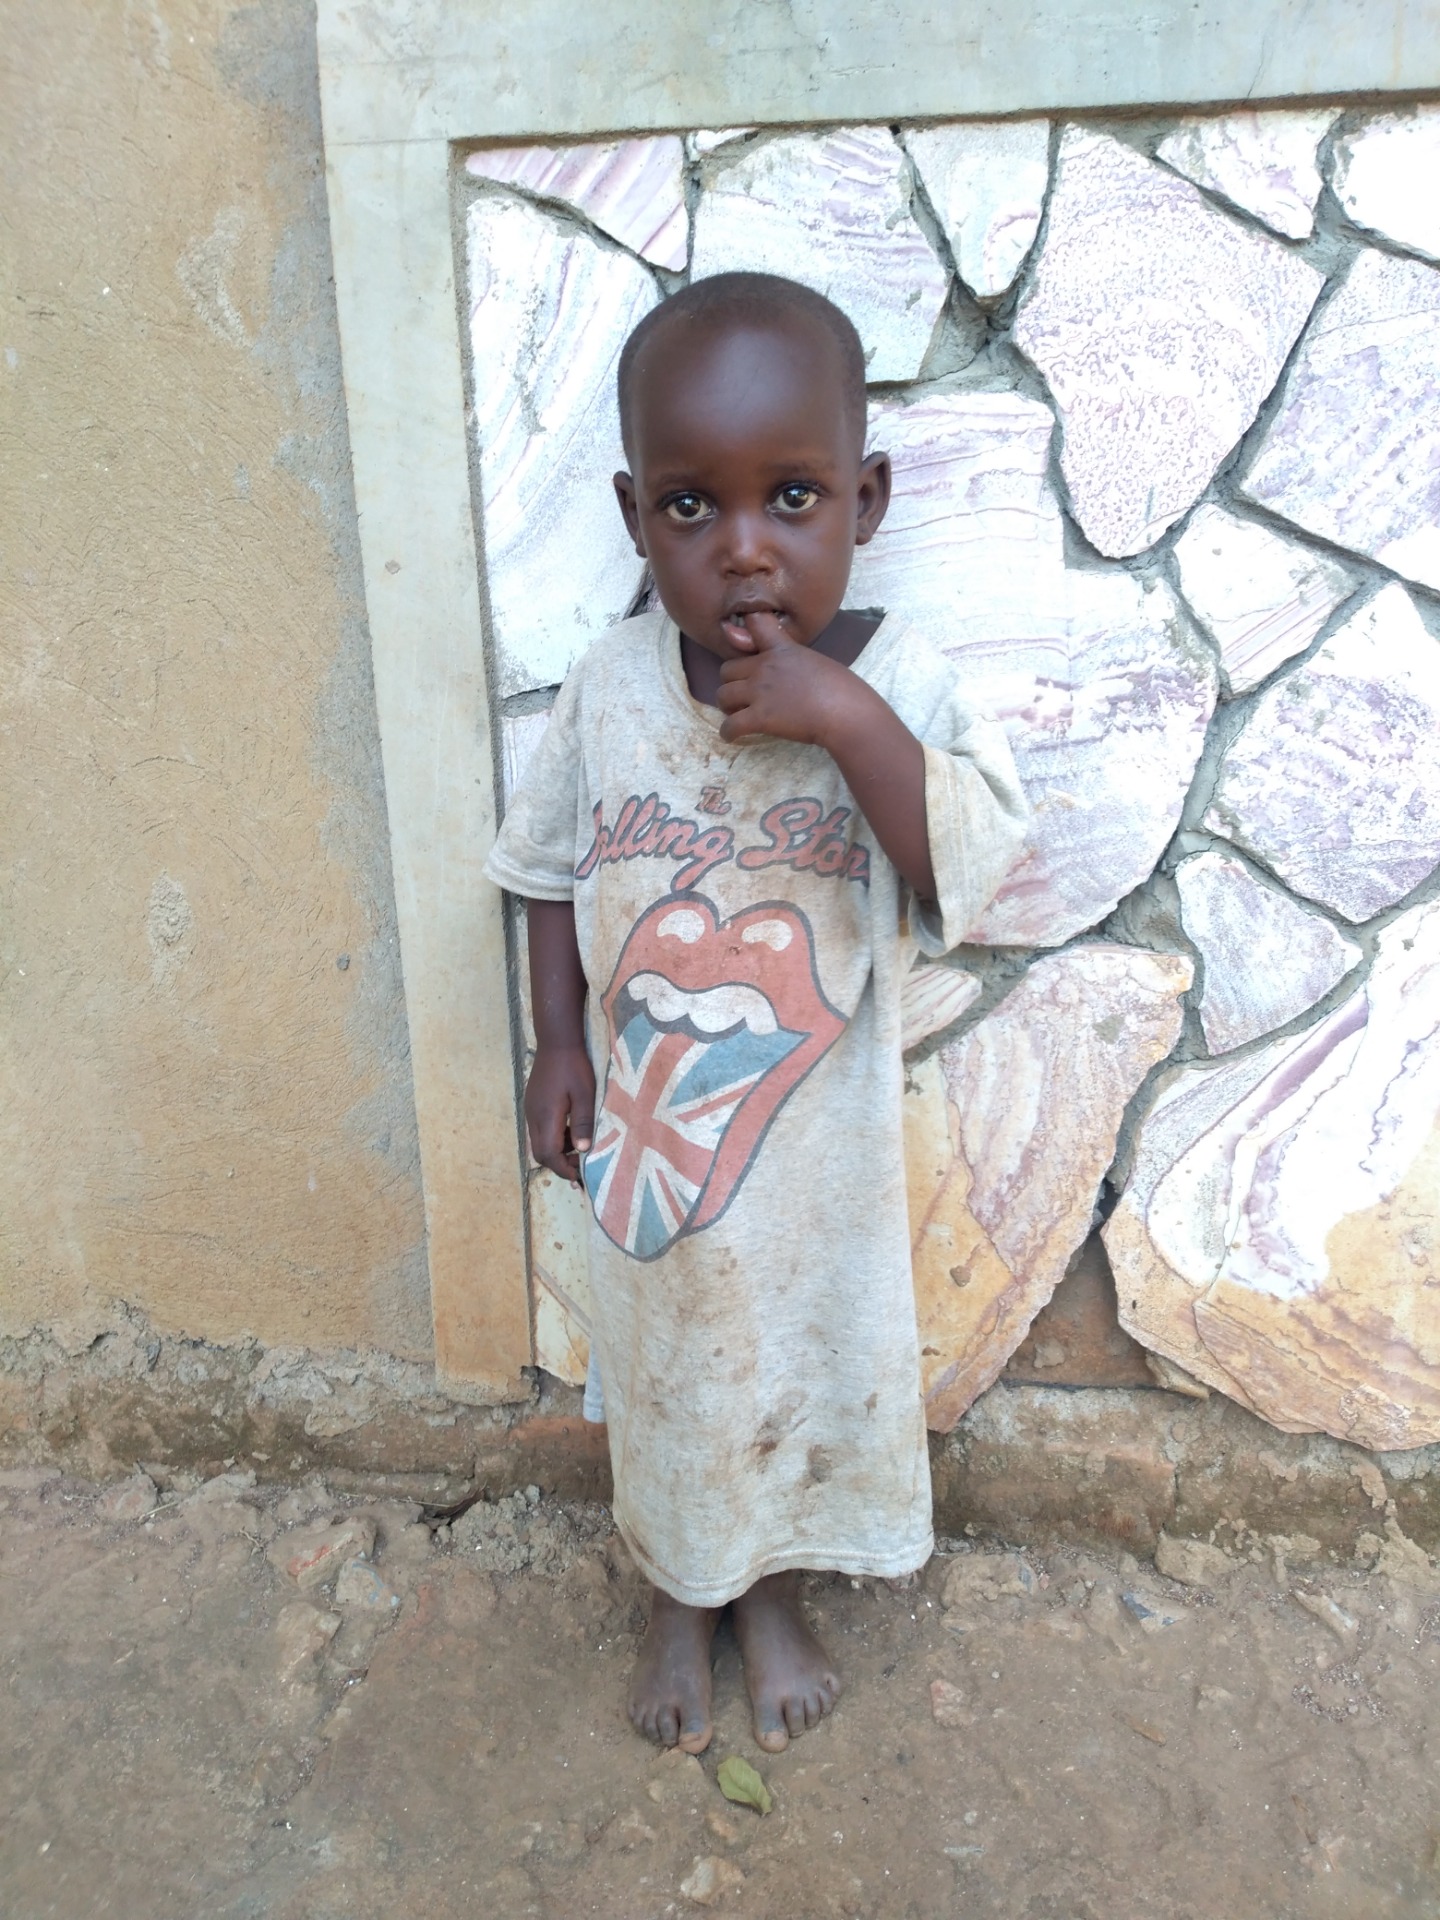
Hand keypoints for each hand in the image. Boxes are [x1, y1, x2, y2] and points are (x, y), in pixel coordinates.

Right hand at [524, 1044, 595, 1186]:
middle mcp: (534, 1117)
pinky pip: (539, 1130)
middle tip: (578, 1167)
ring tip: (578, 1148)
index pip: (549, 1154)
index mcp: (547, 1117)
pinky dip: (553, 1138)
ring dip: (556, 1151)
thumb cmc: (574, 1067)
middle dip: (558, 1164)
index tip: (579, 1177)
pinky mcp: (532, 1105)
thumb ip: (583, 1123)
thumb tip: (582, 1151)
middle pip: (540, 1153)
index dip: (563, 1169)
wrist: (556, 1042)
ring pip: (539, 1142)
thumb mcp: (585, 1095)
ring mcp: (531, 1111)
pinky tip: (569, 1131)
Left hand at [715, 612, 871, 747]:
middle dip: (731, 683)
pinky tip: (732, 736)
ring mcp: (759, 691)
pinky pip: (729, 726)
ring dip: (727, 707)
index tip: (738, 639)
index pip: (755, 624)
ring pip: (722, 696)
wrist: (845, 711)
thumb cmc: (842, 688)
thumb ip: (795, 662)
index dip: (742, 630)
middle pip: (727, 670)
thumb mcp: (816, 661)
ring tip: (737, 715)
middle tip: (741, 696)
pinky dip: (727, 733)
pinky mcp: (759, 717)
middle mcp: (765, 666)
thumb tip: (792, 675)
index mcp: (782, 649)